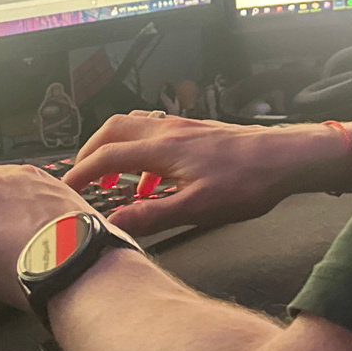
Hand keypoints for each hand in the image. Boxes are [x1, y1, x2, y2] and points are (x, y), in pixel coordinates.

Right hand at [64, 113, 345, 236]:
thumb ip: (153, 215)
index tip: (64, 191)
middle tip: (79, 178)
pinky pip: (155, 133)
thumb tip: (114, 224)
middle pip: (112, 130)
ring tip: (111, 177)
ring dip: (114, 148)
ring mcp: (183, 127)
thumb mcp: (199, 209)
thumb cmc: (249, 181)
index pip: (105, 157)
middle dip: (89, 153)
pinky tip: (154, 178)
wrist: (287, 157)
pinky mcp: (197, 131)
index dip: (79, 175)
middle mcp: (168, 131)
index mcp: (162, 149)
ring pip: (134, 127)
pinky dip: (140, 150)